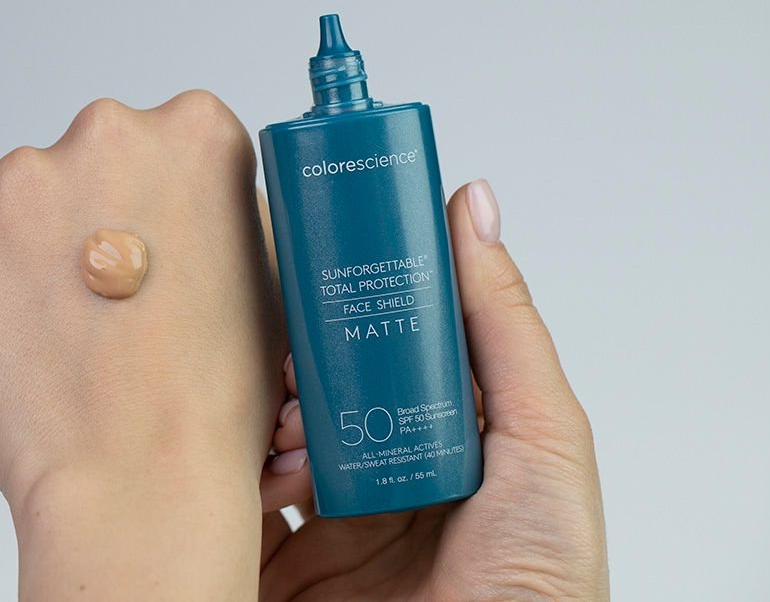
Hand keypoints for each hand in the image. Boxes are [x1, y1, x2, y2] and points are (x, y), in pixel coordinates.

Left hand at [0, 91, 285, 599]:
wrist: (140, 478)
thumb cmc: (216, 397)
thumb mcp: (268, 283)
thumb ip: (228, 219)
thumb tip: (197, 209)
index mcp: (196, 134)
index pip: (182, 136)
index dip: (178, 198)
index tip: (174, 243)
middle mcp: (106, 134)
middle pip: (101, 158)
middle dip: (108, 211)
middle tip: (121, 296)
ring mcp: (19, 183)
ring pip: (29, 203)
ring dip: (44, 250)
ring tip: (74, 332)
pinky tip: (28, 344)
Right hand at [257, 180, 609, 600]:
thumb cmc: (540, 580)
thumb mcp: (543, 437)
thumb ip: (503, 323)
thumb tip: (473, 205)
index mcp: (437, 437)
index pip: (379, 351)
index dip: (346, 310)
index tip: (312, 268)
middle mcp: (378, 474)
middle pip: (315, 393)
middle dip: (292, 364)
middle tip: (282, 346)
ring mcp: (327, 525)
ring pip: (265, 443)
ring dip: (258, 419)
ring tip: (275, 419)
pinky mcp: (283, 570)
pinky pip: (236, 509)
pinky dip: (227, 479)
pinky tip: (239, 462)